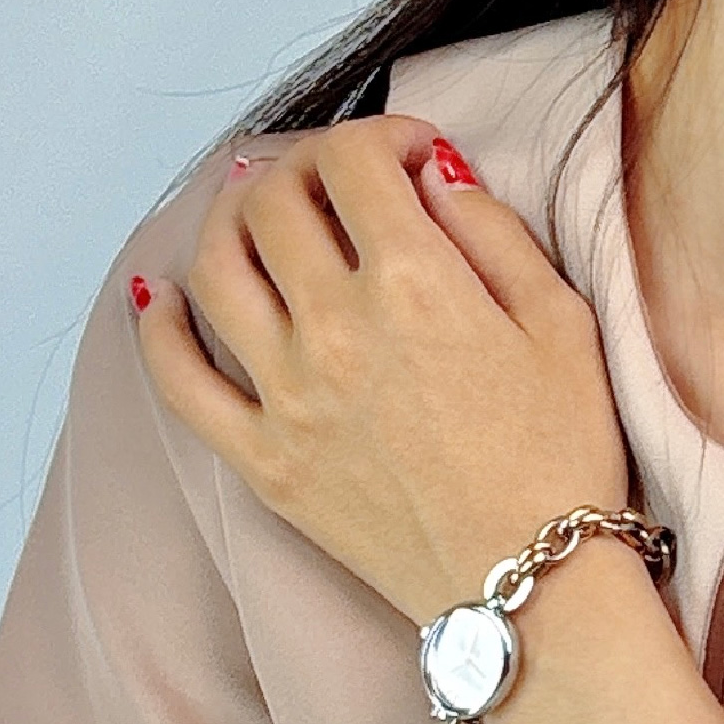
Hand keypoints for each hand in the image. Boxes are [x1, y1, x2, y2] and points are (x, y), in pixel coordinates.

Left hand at [130, 118, 634, 624]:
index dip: (383, 136)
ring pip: (216, 268)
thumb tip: (435, 175)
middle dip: (306, 167)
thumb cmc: (560, 458)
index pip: (355, 161)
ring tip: (259, 216)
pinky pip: (180, 380)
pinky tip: (163, 298)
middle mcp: (334, 328)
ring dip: (229, 220)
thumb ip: (495, 233)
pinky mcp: (262, 459)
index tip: (410, 156)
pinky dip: (160, 327)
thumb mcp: (563, 324)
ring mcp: (287, 396)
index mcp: (413, 283)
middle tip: (338, 182)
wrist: (528, 587)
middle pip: (273, 200)